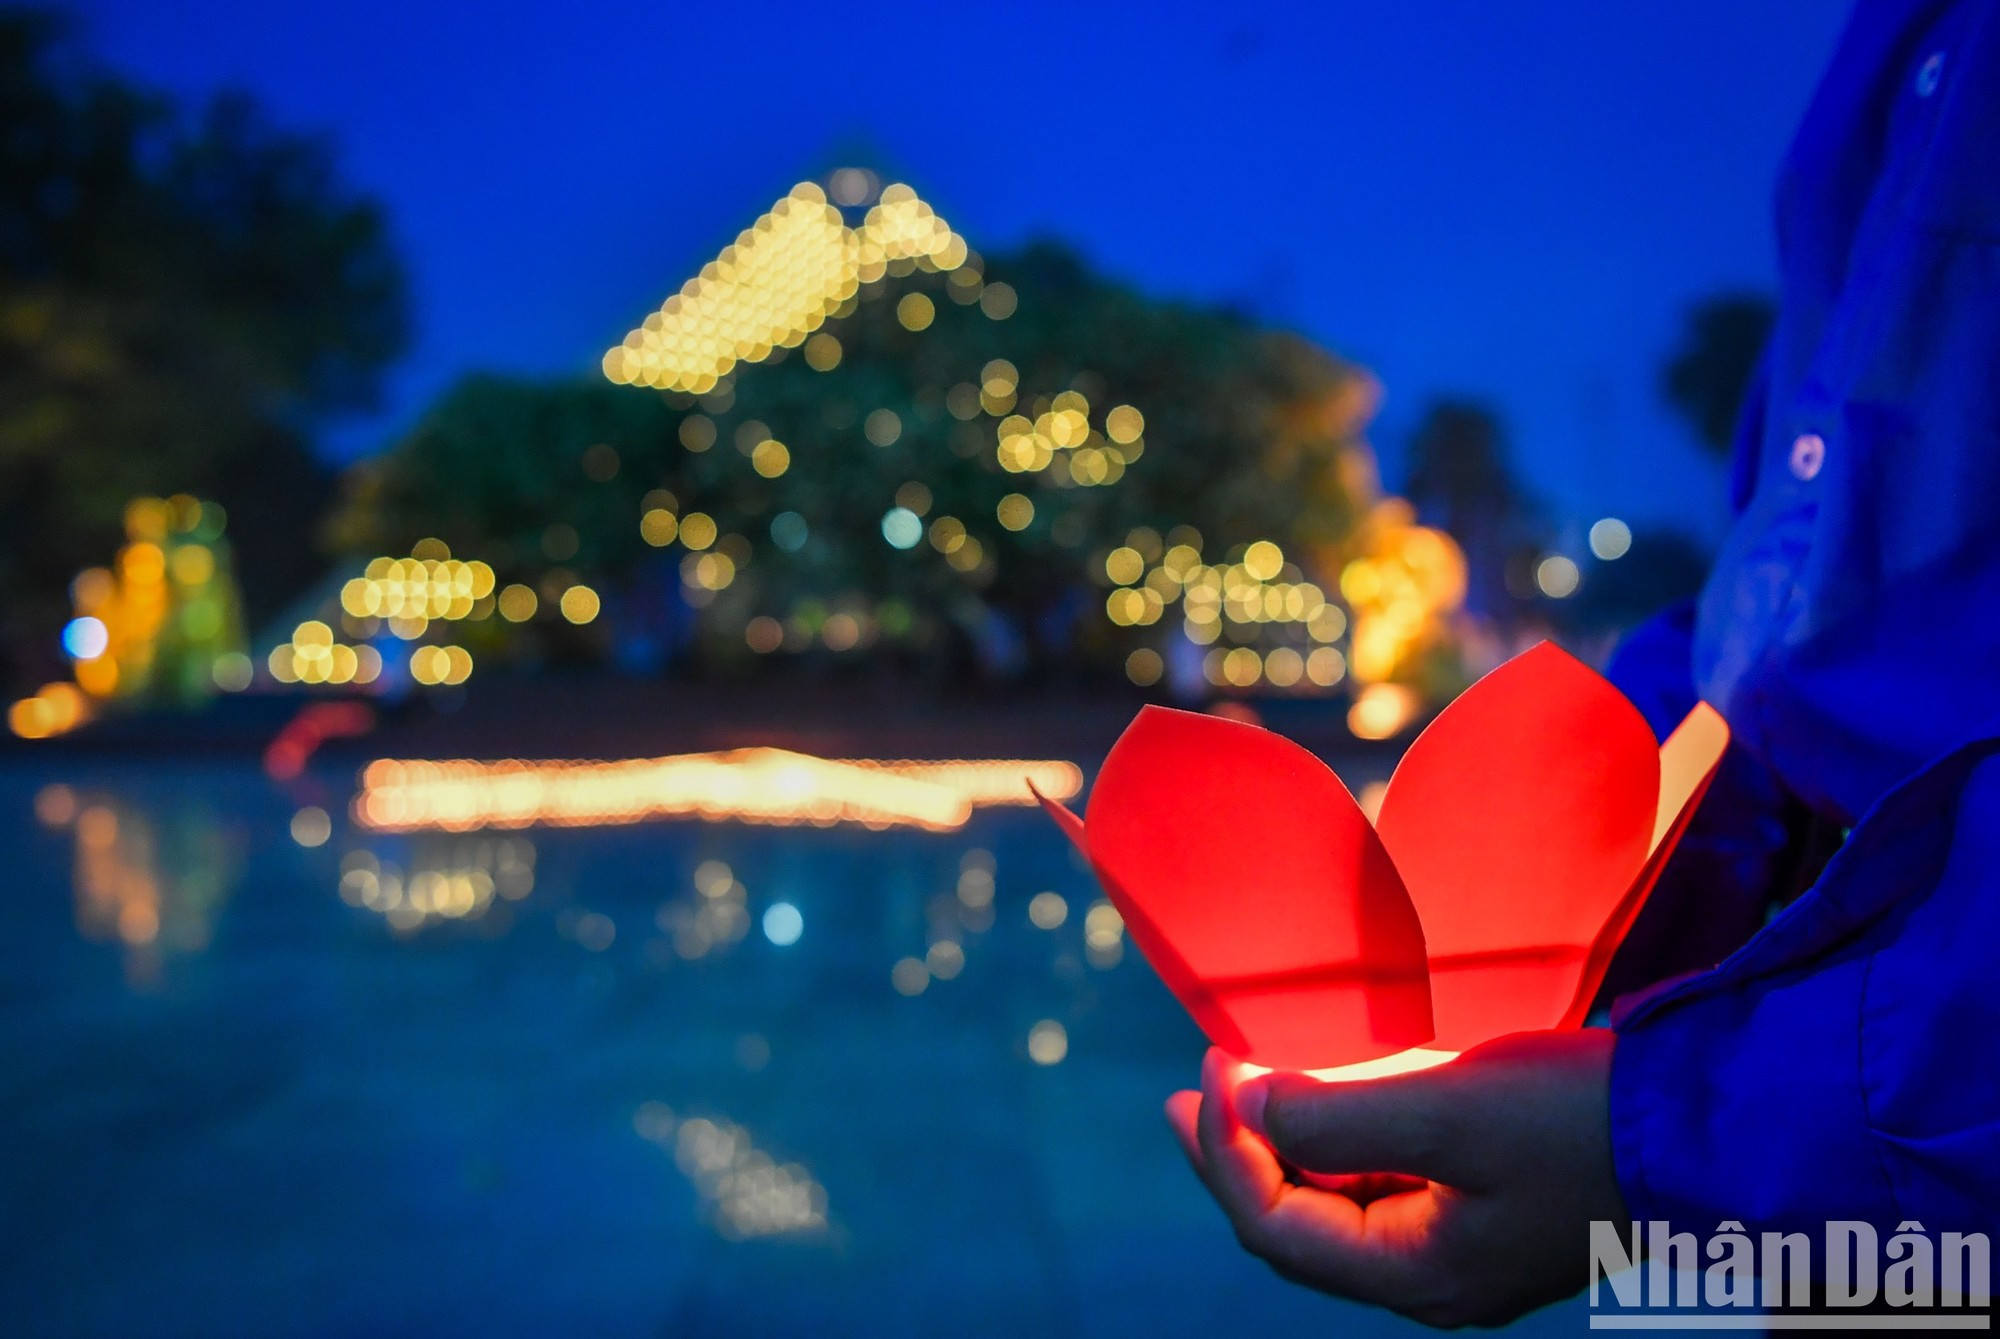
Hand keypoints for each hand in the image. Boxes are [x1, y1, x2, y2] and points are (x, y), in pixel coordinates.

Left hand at [1165, 1029, 1627, 1327]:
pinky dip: (1339, 1139)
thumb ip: (1338, 1115)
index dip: (1227, 1149)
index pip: (1274, 1227)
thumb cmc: (1583, 1121)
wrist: (1710, 1128)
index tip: (1213, 1066)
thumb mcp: (1452, 1110)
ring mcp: (1461, 1247)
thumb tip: (1248, 1104)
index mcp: (1418, 1274)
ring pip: (1337, 1205)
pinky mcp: (1484, 1209)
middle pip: (1296, 1227)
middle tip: (1188, 1095)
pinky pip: (1385, 1183)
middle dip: (1234, 1157)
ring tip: (1239, 1088)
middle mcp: (1431, 1277)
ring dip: (1283, 1146)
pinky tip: (1323, 1096)